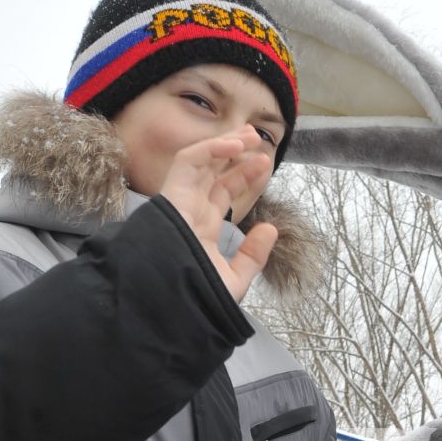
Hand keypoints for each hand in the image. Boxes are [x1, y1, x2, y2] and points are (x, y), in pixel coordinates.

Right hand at [159, 133, 277, 302]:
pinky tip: (234, 145)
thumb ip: (253, 255)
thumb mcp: (234, 279)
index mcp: (201, 227)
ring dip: (224, 143)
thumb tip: (271, 229)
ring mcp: (179, 202)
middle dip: (234, 152)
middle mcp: (190, 211)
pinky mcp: (171, 195)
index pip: (222, 192)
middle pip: (212, 172)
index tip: (265, 164)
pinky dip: (210, 148)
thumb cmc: (197, 298)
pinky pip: (188, 161)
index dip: (243, 175)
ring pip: (200, 161)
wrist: (170, 305)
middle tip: (257, 139)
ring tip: (250, 135)